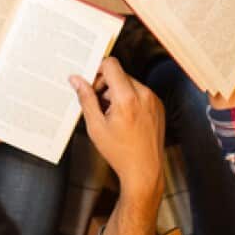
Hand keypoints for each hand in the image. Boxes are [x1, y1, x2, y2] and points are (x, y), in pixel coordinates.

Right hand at [70, 58, 165, 200]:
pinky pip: (140, 92)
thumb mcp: (96, 126)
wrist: (144, 170)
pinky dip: (130, 99)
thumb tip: (77, 80)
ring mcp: (153, 99)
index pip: (111, 64)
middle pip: (120, 74)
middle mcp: (144, 95)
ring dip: (118, 93)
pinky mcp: (158, 105)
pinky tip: (125, 119)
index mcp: (127, 98)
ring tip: (112, 115)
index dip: (97, 71)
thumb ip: (86, 99)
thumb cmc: (120, 153)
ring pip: (130, 83)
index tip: (92, 85)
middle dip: (106, 86)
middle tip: (99, 106)